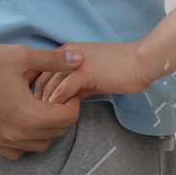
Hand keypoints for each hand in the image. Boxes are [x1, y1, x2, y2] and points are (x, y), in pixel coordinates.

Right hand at [0, 42, 79, 157]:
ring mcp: (0, 140)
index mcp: (29, 115)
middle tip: (54, 98)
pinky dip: (24, 142)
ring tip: (38, 109)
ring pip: (38, 146)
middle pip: (55, 134)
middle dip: (60, 117)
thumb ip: (53, 61)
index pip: (67, 119)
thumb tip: (80, 59)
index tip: (65, 92)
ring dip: (44, 131)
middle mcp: (16, 134)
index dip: (72, 104)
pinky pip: (15, 153)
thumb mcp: (22, 56)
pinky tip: (20, 123)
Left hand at [32, 41, 154, 107]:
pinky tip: (60, 116)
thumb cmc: (121, 69)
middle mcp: (66, 55)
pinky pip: (63, 92)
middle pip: (41, 80)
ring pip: (50, 86)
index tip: (34, 108)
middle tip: (37, 119)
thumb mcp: (92, 75)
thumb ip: (77, 85)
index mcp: (66, 53)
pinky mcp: (84, 72)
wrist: (141, 61)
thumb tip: (65, 101)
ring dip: (45, 106)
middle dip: (36, 101)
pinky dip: (59, 105)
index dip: (35, 90)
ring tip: (46, 122)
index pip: (39, 71)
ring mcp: (74, 63)